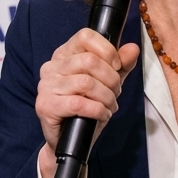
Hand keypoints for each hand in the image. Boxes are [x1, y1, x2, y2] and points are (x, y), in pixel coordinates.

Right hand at [35, 28, 139, 177]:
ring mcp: (46, 86)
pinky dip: (97, 110)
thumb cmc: (87, 109)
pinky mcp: (45, 106)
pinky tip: (101, 115)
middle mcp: (51, 66)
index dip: (107, 50)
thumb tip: (132, 48)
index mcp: (64, 54)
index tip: (117, 66)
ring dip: (106, 97)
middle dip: (111, 79)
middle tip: (116, 93)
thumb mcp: (107, 84)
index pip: (86, 36)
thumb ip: (120, 66)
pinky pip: (79, 103)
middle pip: (89, 61)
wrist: (69, 141)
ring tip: (109, 106)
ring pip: (86, 83)